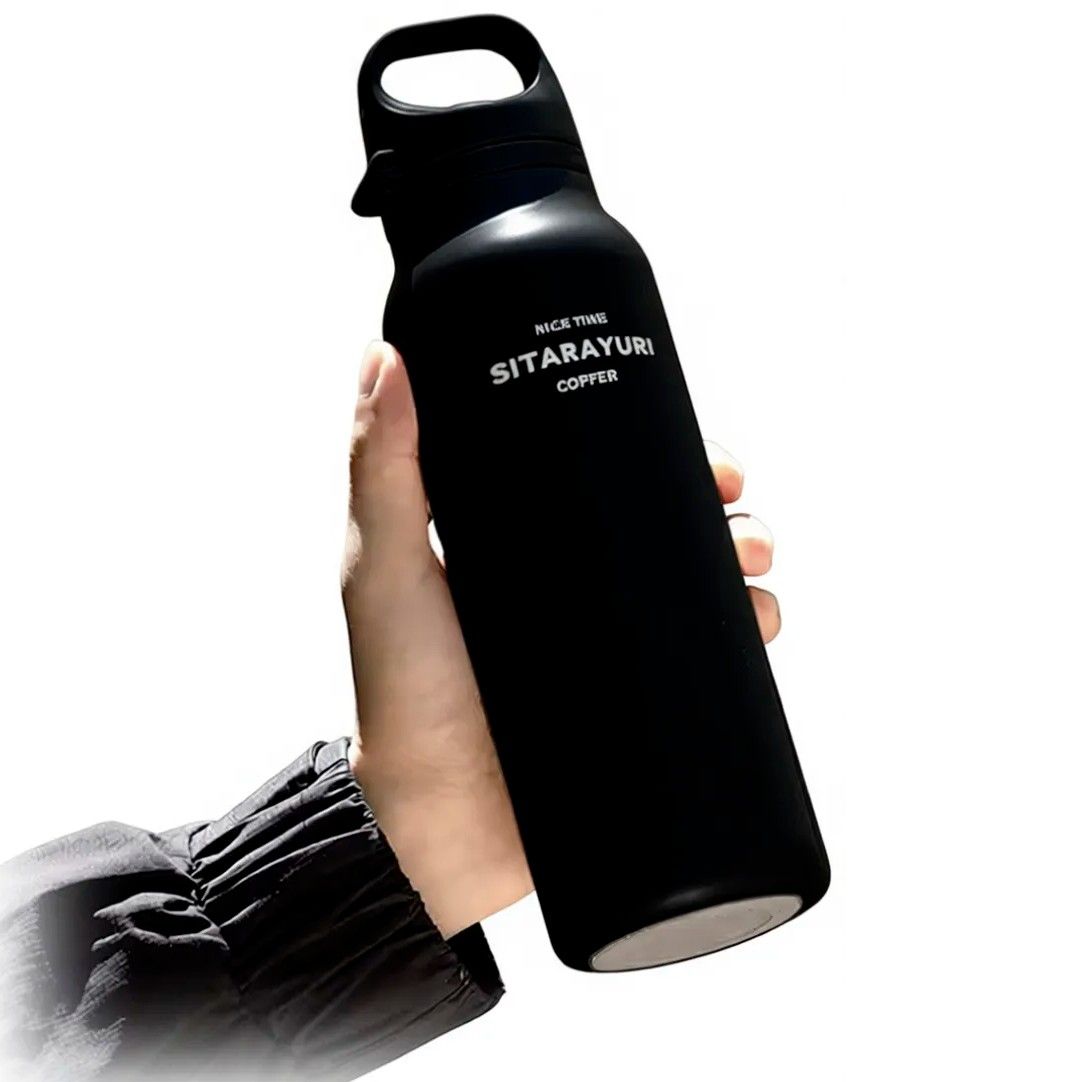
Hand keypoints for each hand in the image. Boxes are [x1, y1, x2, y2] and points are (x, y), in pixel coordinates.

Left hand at [341, 341, 781, 938]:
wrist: (437, 826)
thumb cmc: (400, 695)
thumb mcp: (386, 568)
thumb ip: (382, 467)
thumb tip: (386, 353)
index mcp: (519, 537)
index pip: (596, 466)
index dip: (651, 442)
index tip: (689, 435)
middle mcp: (568, 581)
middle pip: (659, 516)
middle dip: (714, 499)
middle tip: (736, 499)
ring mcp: (605, 641)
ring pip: (694, 581)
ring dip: (743, 558)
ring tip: (756, 565)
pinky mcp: (636, 701)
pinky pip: (707, 659)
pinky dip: (745, 633)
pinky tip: (760, 625)